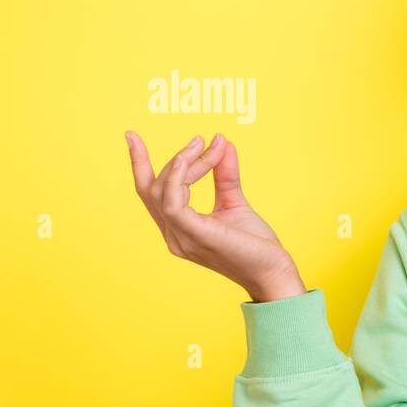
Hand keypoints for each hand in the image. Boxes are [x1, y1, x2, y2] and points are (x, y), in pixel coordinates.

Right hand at [125, 131, 306, 301]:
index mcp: (178, 228)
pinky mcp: (196, 235)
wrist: (273, 271)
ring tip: (202, 144)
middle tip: (200, 140)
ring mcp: (182, 237)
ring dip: (182, 162)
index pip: (149, 193)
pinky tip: (187, 160)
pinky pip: (173, 202)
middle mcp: (173, 235)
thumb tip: (223, 142)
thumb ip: (224, 175)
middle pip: (154, 188)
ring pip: (162, 191)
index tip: (132, 135)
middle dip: (175, 158)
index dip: (138, 163)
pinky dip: (177, 178)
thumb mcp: (235, 202)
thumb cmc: (255, 244)